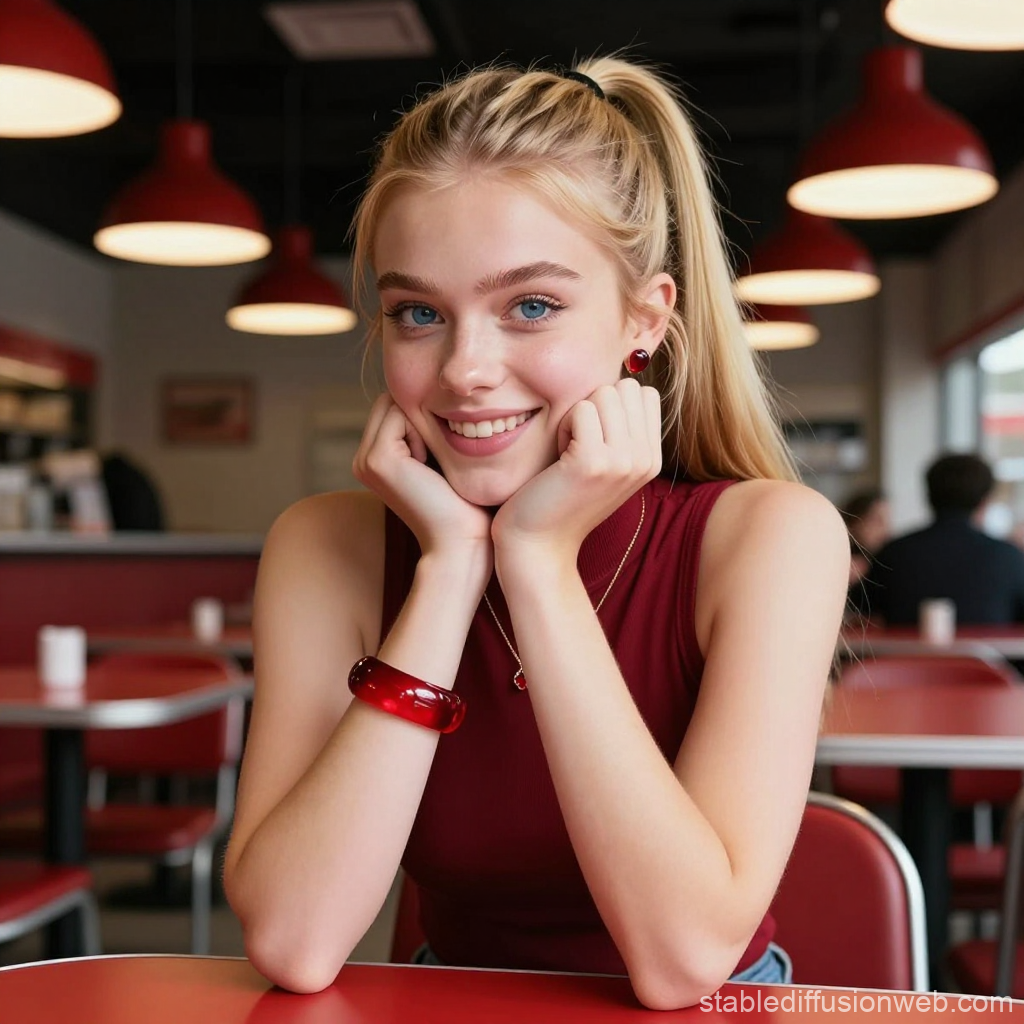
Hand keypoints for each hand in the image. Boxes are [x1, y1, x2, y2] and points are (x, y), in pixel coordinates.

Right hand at [353, 394, 493, 563]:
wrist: (461, 541)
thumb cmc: (465, 504)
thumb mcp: (444, 459)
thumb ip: (431, 431)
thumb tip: (442, 394)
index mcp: (375, 458)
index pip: (395, 405)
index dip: (424, 414)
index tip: (445, 449)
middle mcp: (363, 458)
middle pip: (392, 400)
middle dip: (420, 414)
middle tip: (440, 453)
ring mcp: (365, 459)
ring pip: (396, 403)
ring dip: (423, 422)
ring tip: (434, 460)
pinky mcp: (377, 459)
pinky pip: (400, 413)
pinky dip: (422, 430)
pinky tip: (429, 462)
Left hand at [492, 378, 661, 566]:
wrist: (539, 544)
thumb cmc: (562, 496)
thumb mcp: (606, 462)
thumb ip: (623, 428)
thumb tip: (625, 377)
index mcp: (653, 458)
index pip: (643, 393)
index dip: (610, 406)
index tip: (593, 441)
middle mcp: (646, 460)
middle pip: (625, 388)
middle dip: (595, 407)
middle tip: (578, 446)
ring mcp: (624, 461)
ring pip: (604, 393)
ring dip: (577, 416)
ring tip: (569, 452)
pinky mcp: (594, 462)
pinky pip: (581, 409)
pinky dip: (563, 427)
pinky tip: (559, 458)